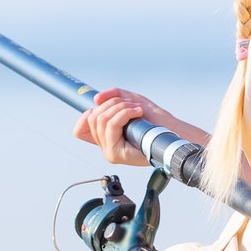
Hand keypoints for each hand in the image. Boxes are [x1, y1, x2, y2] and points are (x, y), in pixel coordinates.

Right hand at [73, 88, 188, 166]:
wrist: (171, 132)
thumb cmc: (154, 119)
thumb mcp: (131, 100)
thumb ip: (113, 96)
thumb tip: (96, 99)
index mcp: (105, 136)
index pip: (79, 129)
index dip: (86, 115)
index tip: (101, 106)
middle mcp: (105, 146)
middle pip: (92, 117)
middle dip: (113, 103)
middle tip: (131, 105)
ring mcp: (109, 151)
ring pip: (101, 119)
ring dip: (121, 107)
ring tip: (136, 109)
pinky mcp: (115, 154)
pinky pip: (111, 126)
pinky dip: (125, 113)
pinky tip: (137, 112)